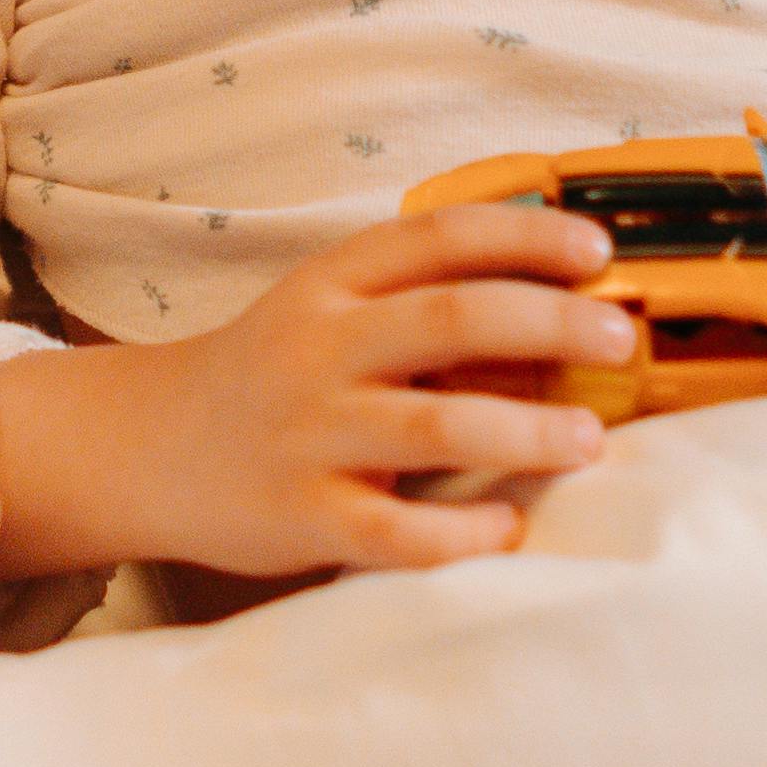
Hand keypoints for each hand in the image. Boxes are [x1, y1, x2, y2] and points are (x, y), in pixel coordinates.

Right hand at [0, 204, 641, 579]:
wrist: (145, 450)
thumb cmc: (267, 377)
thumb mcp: (323, 313)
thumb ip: (414, 300)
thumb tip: (560, 300)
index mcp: (330, 285)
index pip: (438, 236)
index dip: (527, 234)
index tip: (599, 247)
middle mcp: (318, 349)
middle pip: (453, 319)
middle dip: (553, 322)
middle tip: (621, 339)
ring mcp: (307, 434)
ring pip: (436, 425)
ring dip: (529, 431)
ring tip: (590, 439)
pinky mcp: (301, 516)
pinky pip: (397, 531)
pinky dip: (464, 531)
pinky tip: (510, 526)